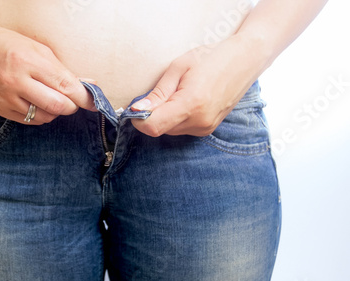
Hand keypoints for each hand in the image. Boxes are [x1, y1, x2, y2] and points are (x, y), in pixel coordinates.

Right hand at [0, 23, 95, 124]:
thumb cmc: (8, 44)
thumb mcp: (38, 49)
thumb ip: (63, 70)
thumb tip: (88, 85)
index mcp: (29, 61)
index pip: (65, 86)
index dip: (84, 97)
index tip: (94, 103)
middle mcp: (16, 81)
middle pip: (57, 105)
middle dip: (71, 106)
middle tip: (72, 100)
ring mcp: (6, 97)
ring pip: (45, 116)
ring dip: (55, 111)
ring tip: (51, 98)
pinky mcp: (0, 108)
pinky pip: (30, 120)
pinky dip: (40, 115)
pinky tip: (37, 103)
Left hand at [131, 34, 266, 136]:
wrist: (245, 60)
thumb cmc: (211, 58)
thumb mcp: (179, 68)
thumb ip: (158, 93)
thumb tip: (137, 110)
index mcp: (191, 104)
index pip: (153, 126)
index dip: (139, 119)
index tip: (135, 107)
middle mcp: (199, 122)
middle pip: (160, 129)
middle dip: (151, 115)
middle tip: (159, 93)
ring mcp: (205, 128)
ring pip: (170, 130)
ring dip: (165, 116)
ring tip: (178, 93)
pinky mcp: (208, 129)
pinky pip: (182, 129)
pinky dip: (176, 118)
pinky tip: (186, 101)